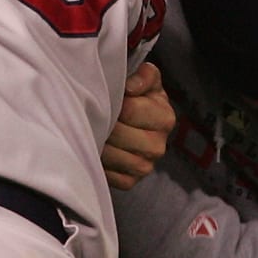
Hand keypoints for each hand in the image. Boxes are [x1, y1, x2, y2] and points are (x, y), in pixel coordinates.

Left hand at [104, 62, 175, 190]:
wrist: (137, 121)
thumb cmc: (138, 97)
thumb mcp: (146, 79)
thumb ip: (143, 76)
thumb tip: (131, 87)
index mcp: (164, 118)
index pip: (129, 111)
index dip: (112, 103)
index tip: (104, 98)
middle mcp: (158, 146)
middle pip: (119, 135)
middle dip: (103, 123)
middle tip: (93, 115)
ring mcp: (145, 166)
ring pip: (113, 156)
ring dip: (98, 143)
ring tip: (92, 130)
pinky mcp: (130, 181)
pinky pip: (110, 176)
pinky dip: (100, 163)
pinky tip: (97, 149)